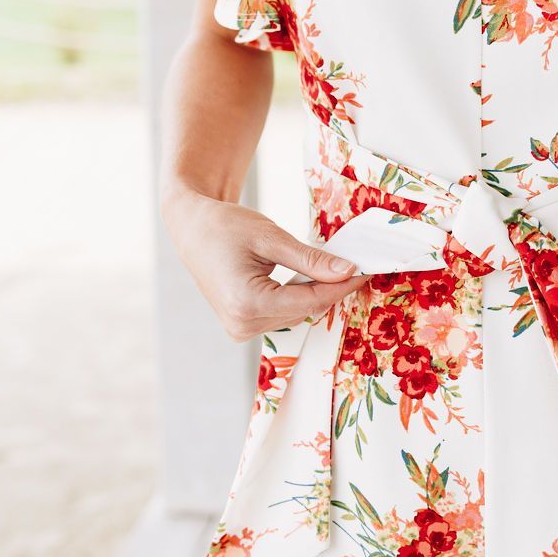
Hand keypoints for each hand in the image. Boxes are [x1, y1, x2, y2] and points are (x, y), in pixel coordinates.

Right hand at [166, 190, 370, 341]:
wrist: (192, 229)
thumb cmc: (225, 226)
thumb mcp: (271, 237)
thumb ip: (310, 260)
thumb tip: (347, 271)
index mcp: (247, 303)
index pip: (310, 301)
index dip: (342, 287)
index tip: (365, 271)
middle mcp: (242, 324)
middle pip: (304, 310)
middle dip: (329, 288)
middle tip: (353, 265)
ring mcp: (240, 330)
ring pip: (295, 314)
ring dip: (313, 293)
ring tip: (328, 269)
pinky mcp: (241, 327)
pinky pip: (281, 314)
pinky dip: (296, 298)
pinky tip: (304, 280)